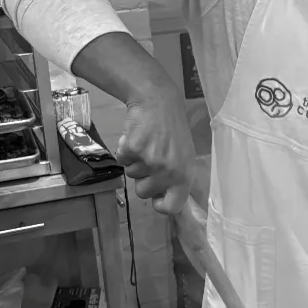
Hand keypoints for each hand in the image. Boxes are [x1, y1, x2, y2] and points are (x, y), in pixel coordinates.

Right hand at [115, 84, 198, 214]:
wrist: (157, 101)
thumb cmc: (170, 130)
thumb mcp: (182, 156)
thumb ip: (175, 178)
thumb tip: (163, 200)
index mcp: (185, 175)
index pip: (172, 206)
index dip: (160, 205)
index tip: (155, 197)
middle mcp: (169, 171)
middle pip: (144, 193)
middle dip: (142, 178)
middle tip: (150, 157)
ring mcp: (151, 161)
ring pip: (131, 175)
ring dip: (134, 162)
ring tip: (145, 144)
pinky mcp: (133, 150)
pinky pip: (121, 160)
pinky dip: (124, 150)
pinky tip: (135, 137)